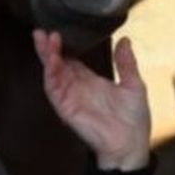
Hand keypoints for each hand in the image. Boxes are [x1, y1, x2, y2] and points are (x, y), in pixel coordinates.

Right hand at [33, 30, 151, 170]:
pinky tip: (51, 62)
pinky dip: (51, 75)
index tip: (58, 30)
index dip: (63, 46)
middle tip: (41, 31)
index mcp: (89, 81)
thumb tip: (125, 40)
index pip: (70, 60)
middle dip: (47, 48)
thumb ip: (126, 63)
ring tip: (44, 40)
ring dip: (47, 57)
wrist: (131, 144)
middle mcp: (76, 88)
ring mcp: (70, 98)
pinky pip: (54, 91)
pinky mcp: (66, 109)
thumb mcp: (133, 84)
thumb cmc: (133, 119)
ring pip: (52, 74)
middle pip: (56, 64)